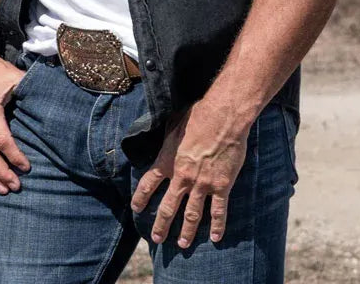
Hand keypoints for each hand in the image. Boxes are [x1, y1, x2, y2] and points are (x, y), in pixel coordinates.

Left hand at [130, 99, 249, 248]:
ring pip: (192, 214)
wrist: (223, 117)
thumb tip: (161, 140)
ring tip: (182, 244)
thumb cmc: (198, 115)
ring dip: (186, 231)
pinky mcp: (222, 186)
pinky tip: (215, 238)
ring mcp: (202, 184)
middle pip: (168, 207)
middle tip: (156, 239)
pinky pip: (219, 210)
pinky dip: (217, 226)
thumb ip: (167, 139)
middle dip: (161, 225)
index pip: (148, 183)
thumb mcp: (174, 124)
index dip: (141, 197)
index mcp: (168, 161)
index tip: (136, 208)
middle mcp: (182, 177)